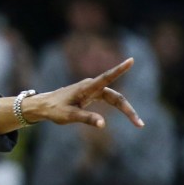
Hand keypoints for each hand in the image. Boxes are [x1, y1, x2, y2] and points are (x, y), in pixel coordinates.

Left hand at [23, 58, 142, 128]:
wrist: (44, 106)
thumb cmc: (54, 110)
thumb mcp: (69, 116)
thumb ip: (86, 118)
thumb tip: (102, 124)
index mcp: (87, 88)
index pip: (107, 77)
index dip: (119, 69)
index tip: (131, 60)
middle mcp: (92, 86)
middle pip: (116, 96)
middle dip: (128, 110)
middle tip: (140, 124)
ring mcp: (93, 90)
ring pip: (114, 98)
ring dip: (126, 109)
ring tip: (137, 123)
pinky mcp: (92, 94)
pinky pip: (110, 100)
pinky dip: (118, 107)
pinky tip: (127, 113)